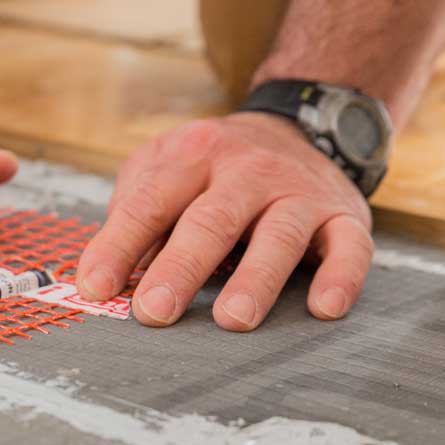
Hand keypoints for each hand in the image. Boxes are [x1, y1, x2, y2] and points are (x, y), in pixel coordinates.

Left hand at [76, 112, 374, 330]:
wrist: (299, 124)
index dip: (119, 246)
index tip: (95, 288)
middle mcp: (246, 170)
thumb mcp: (164, 166)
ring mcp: (297, 192)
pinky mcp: (343, 214)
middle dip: (180, 268)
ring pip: (279, 236)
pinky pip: (349, 247)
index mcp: (192, 157)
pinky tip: (324, 307)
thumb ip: (134, 210)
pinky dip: (341, 277)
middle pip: (210, 222)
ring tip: (232, 319)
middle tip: (154, 312)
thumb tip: (106, 273)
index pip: (149, 205)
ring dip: (255, 279)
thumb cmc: (214, 166)